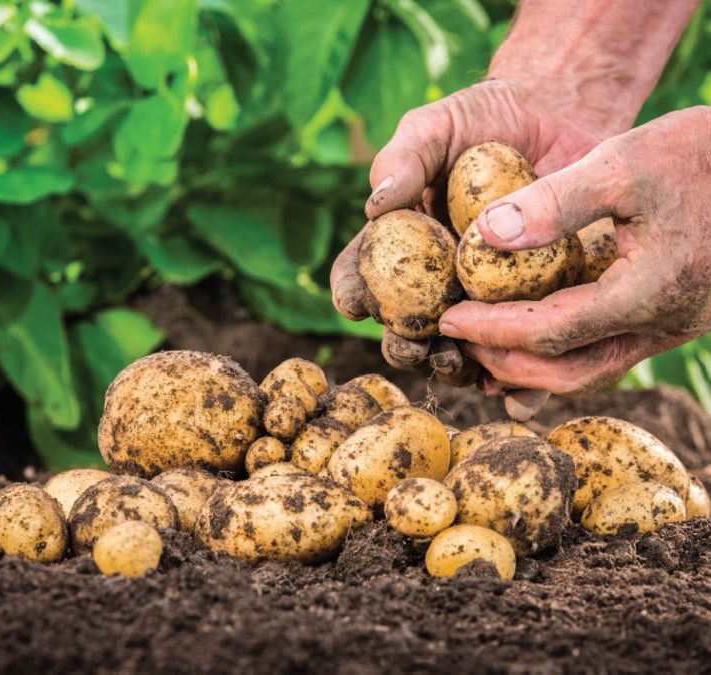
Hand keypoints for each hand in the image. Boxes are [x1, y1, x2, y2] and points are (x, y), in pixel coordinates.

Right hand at [331, 77, 611, 417]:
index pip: (360, 278)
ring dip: (453, 367)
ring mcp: (484, 299)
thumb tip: (375, 205)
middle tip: (413, 343)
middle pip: (405, 329)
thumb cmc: (483, 118)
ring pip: (458, 350)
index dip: (353, 295)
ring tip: (462, 363)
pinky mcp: (534, 307)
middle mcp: (434, 281)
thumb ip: (403, 159)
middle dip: (403, 346)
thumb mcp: (436, 126)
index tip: (359, 302)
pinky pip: (521, 353)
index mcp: (399, 247)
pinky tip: (518, 391)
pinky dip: (518, 382)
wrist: (560, 116)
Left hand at [439, 106, 710, 395]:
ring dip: (532, 367)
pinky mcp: (674, 317)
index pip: (548, 332)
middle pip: (566, 371)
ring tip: (483, 348)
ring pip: (590, 371)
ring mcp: (672, 327)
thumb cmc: (707, 154)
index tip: (446, 319)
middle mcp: (663, 325)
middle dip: (504, 360)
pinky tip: (531, 339)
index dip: (491, 330)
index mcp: (648, 293)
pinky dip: (562, 353)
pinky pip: (608, 352)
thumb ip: (558, 201)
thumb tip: (485, 236)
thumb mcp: (629, 162)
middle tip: (457, 339)